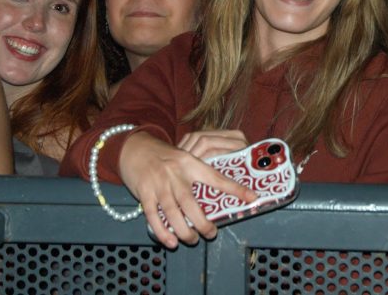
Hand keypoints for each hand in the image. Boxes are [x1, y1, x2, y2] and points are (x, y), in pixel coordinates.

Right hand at [118, 131, 257, 248]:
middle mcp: (176, 173)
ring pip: (172, 212)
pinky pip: (153, 215)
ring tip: (192, 240)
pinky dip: (162, 231)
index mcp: (190, 163)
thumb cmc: (165, 157)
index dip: (235, 188)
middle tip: (211, 233)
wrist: (136, 147)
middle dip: (202, 222)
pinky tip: (170, 241)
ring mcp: (159, 183)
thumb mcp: (184, 159)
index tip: (252, 198)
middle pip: (191, 203)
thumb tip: (217, 196)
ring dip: (183, 230)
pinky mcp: (144, 192)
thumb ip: (197, 176)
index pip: (216, 177)